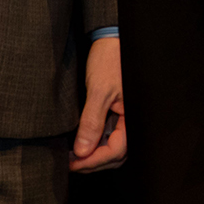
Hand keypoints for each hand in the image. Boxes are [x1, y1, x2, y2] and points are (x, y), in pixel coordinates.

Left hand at [70, 36, 126, 172]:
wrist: (111, 40)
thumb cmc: (110, 60)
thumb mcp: (98, 91)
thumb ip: (92, 122)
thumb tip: (82, 151)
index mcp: (134, 116)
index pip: (117, 150)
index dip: (93, 160)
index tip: (73, 163)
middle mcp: (132, 120)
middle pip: (116, 154)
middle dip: (93, 161)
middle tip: (69, 162)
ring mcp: (125, 118)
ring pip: (112, 147)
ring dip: (93, 154)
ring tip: (72, 154)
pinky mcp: (117, 114)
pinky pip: (108, 136)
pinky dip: (94, 143)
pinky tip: (80, 142)